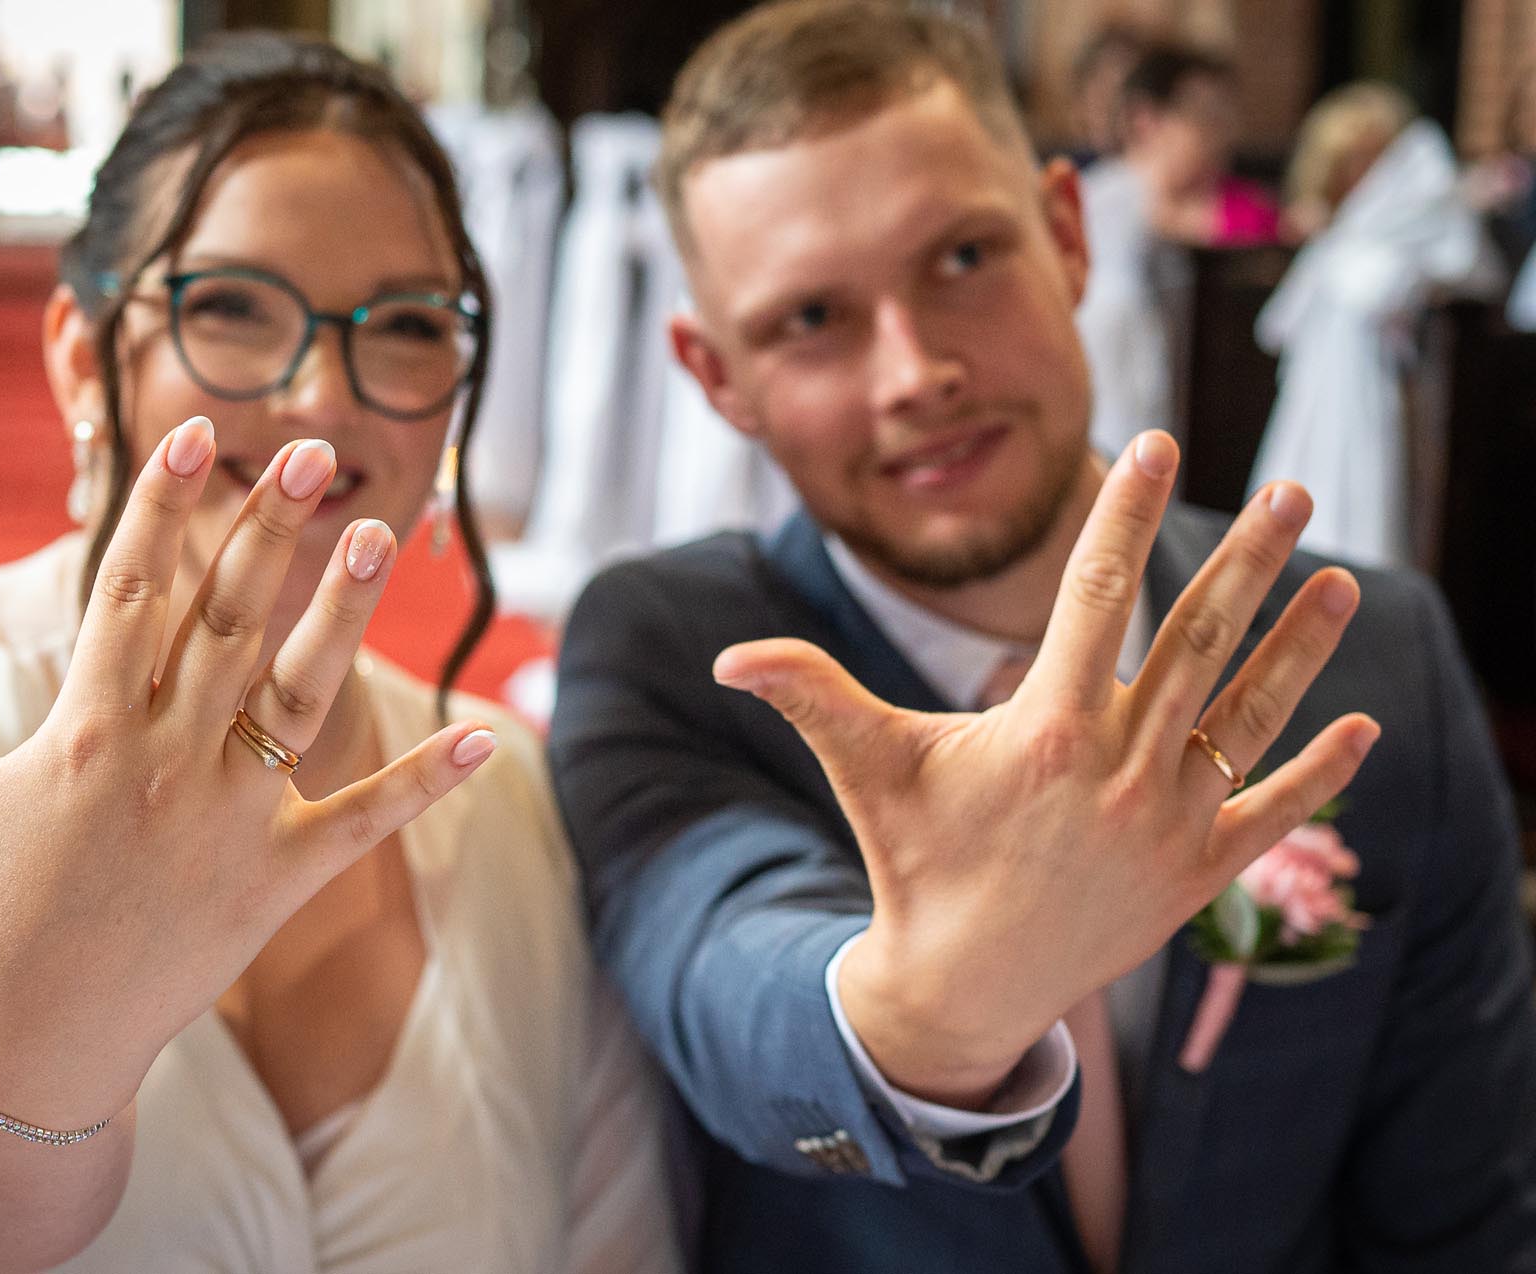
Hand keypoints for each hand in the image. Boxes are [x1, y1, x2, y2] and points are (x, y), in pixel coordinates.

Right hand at [0, 417, 495, 1130]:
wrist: (13, 1054)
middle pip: (229, 621)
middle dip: (268, 530)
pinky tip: (480, 735)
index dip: (163, 508)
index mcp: (81, 730)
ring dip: (346, 612)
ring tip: (378, 532)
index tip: (196, 437)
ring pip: (302, 694)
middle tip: (311, 452)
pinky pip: (362, 824)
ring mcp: (228, 823)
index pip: (130, 590)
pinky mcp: (276, 886)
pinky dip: (422, 783)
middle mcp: (164, 762)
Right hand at [713, 432, 1377, 1105]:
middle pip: (1197, 640)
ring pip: (1249, 714)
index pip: (1095, 593)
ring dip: (1302, 644)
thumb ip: (808, 695)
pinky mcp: (1198, 874)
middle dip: (1247, 559)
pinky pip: (1274, 810)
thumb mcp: (866, 768)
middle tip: (1292, 492)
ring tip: (1342, 579)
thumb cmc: (912, 862)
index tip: (1158, 442)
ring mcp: (1168, 824)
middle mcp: (1119, 769)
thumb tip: (727, 656)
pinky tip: (1363, 723)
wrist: (961, 987)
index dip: (1124, 510)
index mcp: (1044, 730)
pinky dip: (1322, 769)